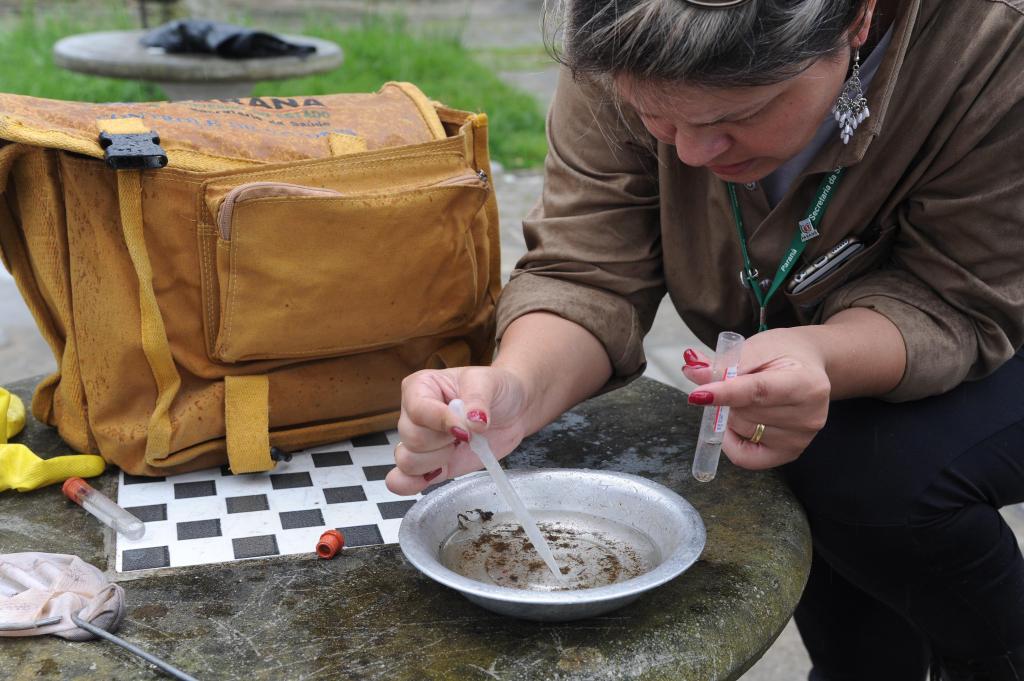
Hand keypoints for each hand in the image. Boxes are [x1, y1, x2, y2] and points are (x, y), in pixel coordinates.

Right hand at [385, 366, 529, 494]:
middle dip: (444, 441)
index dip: (441, 422)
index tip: (466, 429)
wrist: (512, 411)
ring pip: (407, 461)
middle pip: (412, 438)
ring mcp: (420, 442)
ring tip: (458, 446)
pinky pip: (403, 481)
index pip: (418, 410)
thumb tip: (472, 422)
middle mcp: (413, 415)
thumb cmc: (495, 389)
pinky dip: (412, 484)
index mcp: (420, 387)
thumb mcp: (488, 382)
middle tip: (467, 433)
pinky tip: (434, 473)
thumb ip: (478, 400)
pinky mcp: (430, 465)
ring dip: (438, 460)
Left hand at [682, 328, 831, 469]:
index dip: (725, 393)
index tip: (697, 395)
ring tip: (746, 398)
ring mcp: (800, 439)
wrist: (808, 366)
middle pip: (745, 413)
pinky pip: (745, 457)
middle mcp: (809, 416)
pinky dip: (731, 440)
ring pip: (741, 431)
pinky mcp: (790, 453)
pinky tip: (737, 424)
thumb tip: (692, 371)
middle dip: (727, 398)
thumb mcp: (755, 347)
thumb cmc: (782, 354)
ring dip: (731, 414)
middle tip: (733, 382)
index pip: (758, 392)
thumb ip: (724, 362)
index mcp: (807, 383)